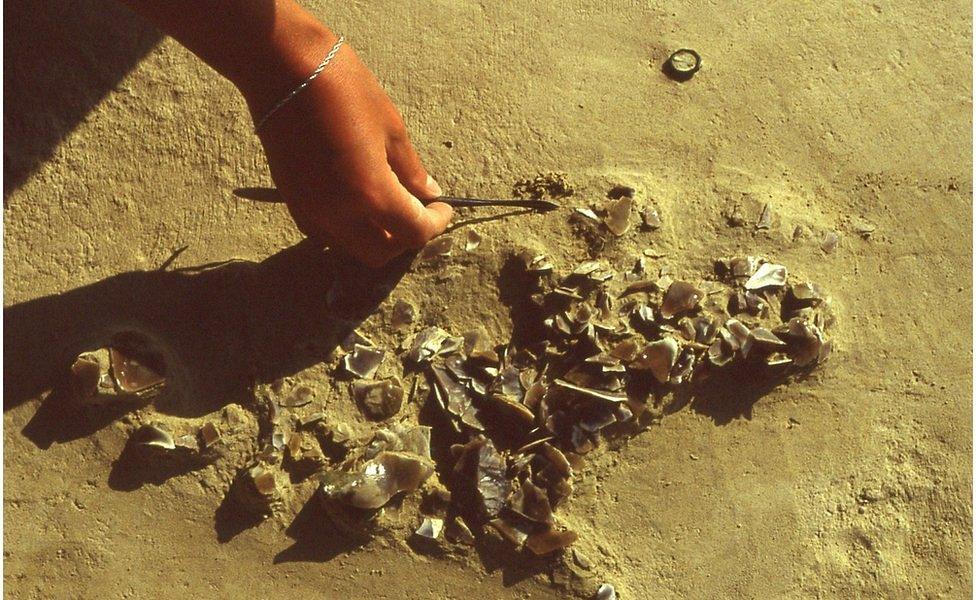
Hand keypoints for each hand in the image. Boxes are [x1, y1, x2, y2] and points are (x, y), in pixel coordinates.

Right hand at [245, 29, 451, 266]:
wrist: (282, 67)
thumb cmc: (344, 89)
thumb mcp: (391, 128)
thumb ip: (411, 170)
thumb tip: (428, 192)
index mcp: (372, 194)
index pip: (414, 232)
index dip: (436, 224)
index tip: (443, 208)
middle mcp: (340, 213)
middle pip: (381, 252)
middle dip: (405, 239)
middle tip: (418, 213)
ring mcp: (312, 210)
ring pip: (351, 248)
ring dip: (375, 238)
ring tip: (388, 209)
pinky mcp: (292, 200)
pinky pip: (324, 233)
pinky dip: (346, 230)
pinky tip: (356, 205)